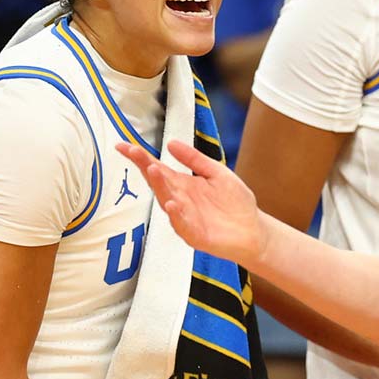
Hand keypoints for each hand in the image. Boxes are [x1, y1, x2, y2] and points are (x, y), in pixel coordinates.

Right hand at [115, 139, 265, 263]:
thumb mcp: (216, 173)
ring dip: (160, 187)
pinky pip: (182, 224)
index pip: (156, 169)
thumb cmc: (235, 203)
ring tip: (153, 170)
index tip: (123, 146)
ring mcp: (185, 218)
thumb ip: (194, 159)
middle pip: (157, 182)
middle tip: (134, 152)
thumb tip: (171, 144)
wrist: (254, 231)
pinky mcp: (195, 235)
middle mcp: (178, 200)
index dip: (140, 157)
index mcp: (182, 185)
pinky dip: (176, 214)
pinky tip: (172, 204)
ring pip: (167, 201)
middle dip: (146, 167)